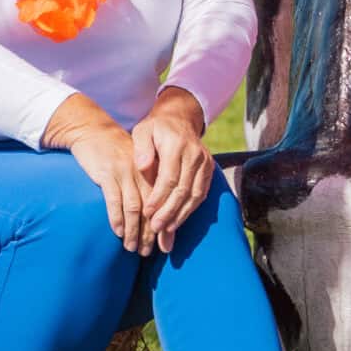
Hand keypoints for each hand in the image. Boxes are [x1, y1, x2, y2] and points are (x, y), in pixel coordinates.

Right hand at [45, 95, 149, 254]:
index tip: (162, 243)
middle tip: (147, 252)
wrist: (93, 130)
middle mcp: (142, 172)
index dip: (162, 224)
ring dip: (134, 231)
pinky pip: (114, 201)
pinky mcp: (107, 174)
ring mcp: (125, 173)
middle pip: (151, 208)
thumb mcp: (136, 163)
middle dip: (149, 233)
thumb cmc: (115, 151)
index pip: (161, 202)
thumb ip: (145, 182)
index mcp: (152, 170)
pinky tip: (118, 232)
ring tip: (131, 248)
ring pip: (134, 208)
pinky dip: (117, 218)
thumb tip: (154, 212)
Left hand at [133, 89, 215, 254]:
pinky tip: (178, 221)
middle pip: (183, 190)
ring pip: (195, 195)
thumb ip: (141, 148)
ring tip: (166, 231)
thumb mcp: (142, 131)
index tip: (147, 213)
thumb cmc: (155, 129)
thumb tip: (142, 166)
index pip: (169, 177)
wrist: (180, 120)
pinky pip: (202, 193)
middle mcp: (195, 154)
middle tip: (155, 228)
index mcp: (177, 144)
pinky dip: (190, 209)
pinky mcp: (209, 169)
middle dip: (169, 212)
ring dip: (181, 215)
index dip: (158, 198)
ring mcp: (205, 162)